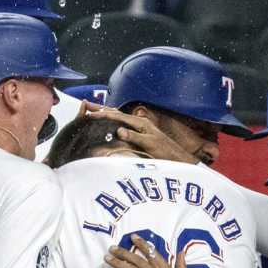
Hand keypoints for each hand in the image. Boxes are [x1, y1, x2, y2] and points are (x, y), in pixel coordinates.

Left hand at [78, 101, 202, 164]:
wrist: (181, 160)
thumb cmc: (161, 153)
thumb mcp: (141, 144)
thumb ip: (129, 139)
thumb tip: (115, 136)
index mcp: (138, 124)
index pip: (116, 115)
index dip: (101, 111)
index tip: (86, 108)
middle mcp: (141, 124)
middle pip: (118, 114)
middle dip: (101, 110)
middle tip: (85, 108)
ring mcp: (148, 132)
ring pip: (126, 122)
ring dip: (111, 118)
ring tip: (96, 116)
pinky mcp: (153, 142)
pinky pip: (140, 137)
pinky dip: (130, 134)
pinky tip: (120, 131)